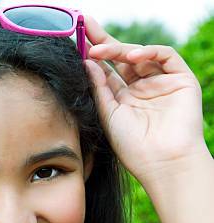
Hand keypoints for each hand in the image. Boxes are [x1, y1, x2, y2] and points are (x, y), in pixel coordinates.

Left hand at [83, 15, 208, 185]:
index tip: (76, 37)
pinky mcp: (181, 80)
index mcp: (122, 98)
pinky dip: (149, 51)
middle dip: (103, 40)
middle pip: (121, 57)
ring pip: (140, 55)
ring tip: (99, 50)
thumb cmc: (132, 146)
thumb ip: (98, 87)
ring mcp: (160, 83)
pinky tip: (131, 56)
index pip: (106, 69)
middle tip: (86, 25)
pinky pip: (166, 56)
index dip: (92, 53)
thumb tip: (86, 60)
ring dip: (119, 49)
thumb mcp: (108, 114)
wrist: (161, 162)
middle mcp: (141, 87)